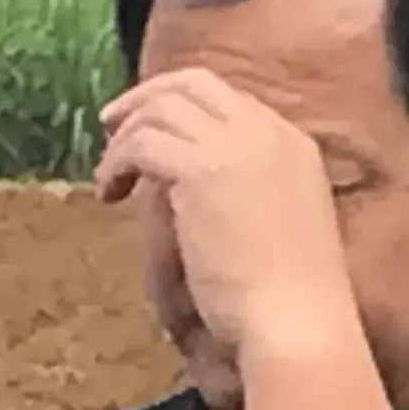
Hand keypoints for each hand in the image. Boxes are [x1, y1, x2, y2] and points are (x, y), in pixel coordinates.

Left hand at [94, 69, 361, 371]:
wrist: (299, 325)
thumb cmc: (290, 302)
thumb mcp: (276, 227)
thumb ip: (242, 192)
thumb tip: (183, 182)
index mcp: (295, 146)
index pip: (229, 101)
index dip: (182, 109)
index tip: (153, 134)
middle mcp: (269, 133)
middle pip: (193, 84)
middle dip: (145, 99)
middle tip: (111, 127)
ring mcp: (237, 146)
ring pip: (162, 107)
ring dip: (125, 137)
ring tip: (109, 179)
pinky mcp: (201, 170)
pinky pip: (142, 141)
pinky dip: (117, 162)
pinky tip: (111, 194)